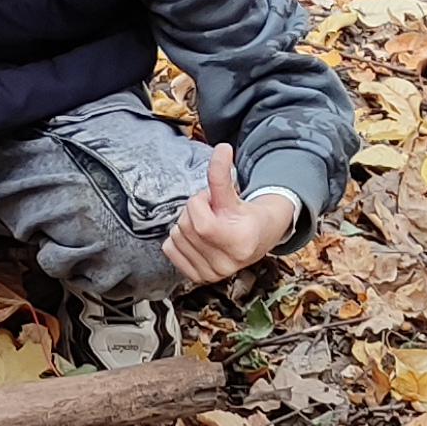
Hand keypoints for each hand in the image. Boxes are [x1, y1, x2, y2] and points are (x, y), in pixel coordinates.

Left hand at [162, 145, 301, 288]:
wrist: (257, 239)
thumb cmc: (247, 215)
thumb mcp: (236, 194)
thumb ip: (223, 173)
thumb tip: (222, 148)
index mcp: (240, 242)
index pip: (200, 222)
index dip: (200, 203)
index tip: (211, 198)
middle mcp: (226, 263)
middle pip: (185, 226)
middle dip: (194, 210)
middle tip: (211, 211)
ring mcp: (211, 274)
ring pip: (176, 236)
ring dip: (186, 223)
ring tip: (207, 223)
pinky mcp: (198, 277)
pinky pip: (169, 249)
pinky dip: (178, 239)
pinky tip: (197, 238)